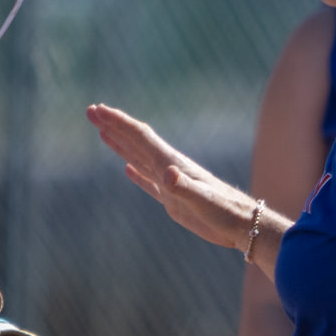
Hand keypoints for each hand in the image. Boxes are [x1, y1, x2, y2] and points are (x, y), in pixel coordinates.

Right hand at [87, 105, 266, 254]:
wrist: (243, 225)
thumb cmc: (225, 212)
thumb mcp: (202, 200)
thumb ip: (183, 187)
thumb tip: (166, 174)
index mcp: (171, 163)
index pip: (139, 137)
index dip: (118, 122)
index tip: (98, 109)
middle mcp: (168, 168)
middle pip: (135, 141)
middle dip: (113, 125)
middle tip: (91, 110)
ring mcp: (170, 184)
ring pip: (139, 158)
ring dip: (120, 144)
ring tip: (102, 132)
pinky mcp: (174, 201)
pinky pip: (148, 182)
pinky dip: (136, 174)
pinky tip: (128, 170)